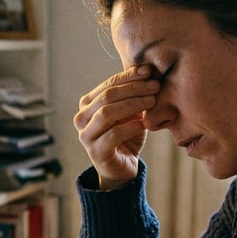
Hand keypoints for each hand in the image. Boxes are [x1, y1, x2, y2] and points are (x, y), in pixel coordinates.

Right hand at [73, 64, 161, 189]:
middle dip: (133, 89)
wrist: (122, 168)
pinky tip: (145, 122)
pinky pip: (113, 134)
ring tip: (152, 101)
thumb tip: (148, 69)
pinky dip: (131, 126)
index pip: (109, 84)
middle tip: (155, 86)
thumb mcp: (131, 111)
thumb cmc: (127, 135)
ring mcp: (85, 135)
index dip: (129, 76)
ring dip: (132, 104)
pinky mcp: (95, 152)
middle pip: (107, 96)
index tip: (149, 71)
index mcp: (87, 104)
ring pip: (107, 113)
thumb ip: (134, 93)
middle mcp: (81, 118)